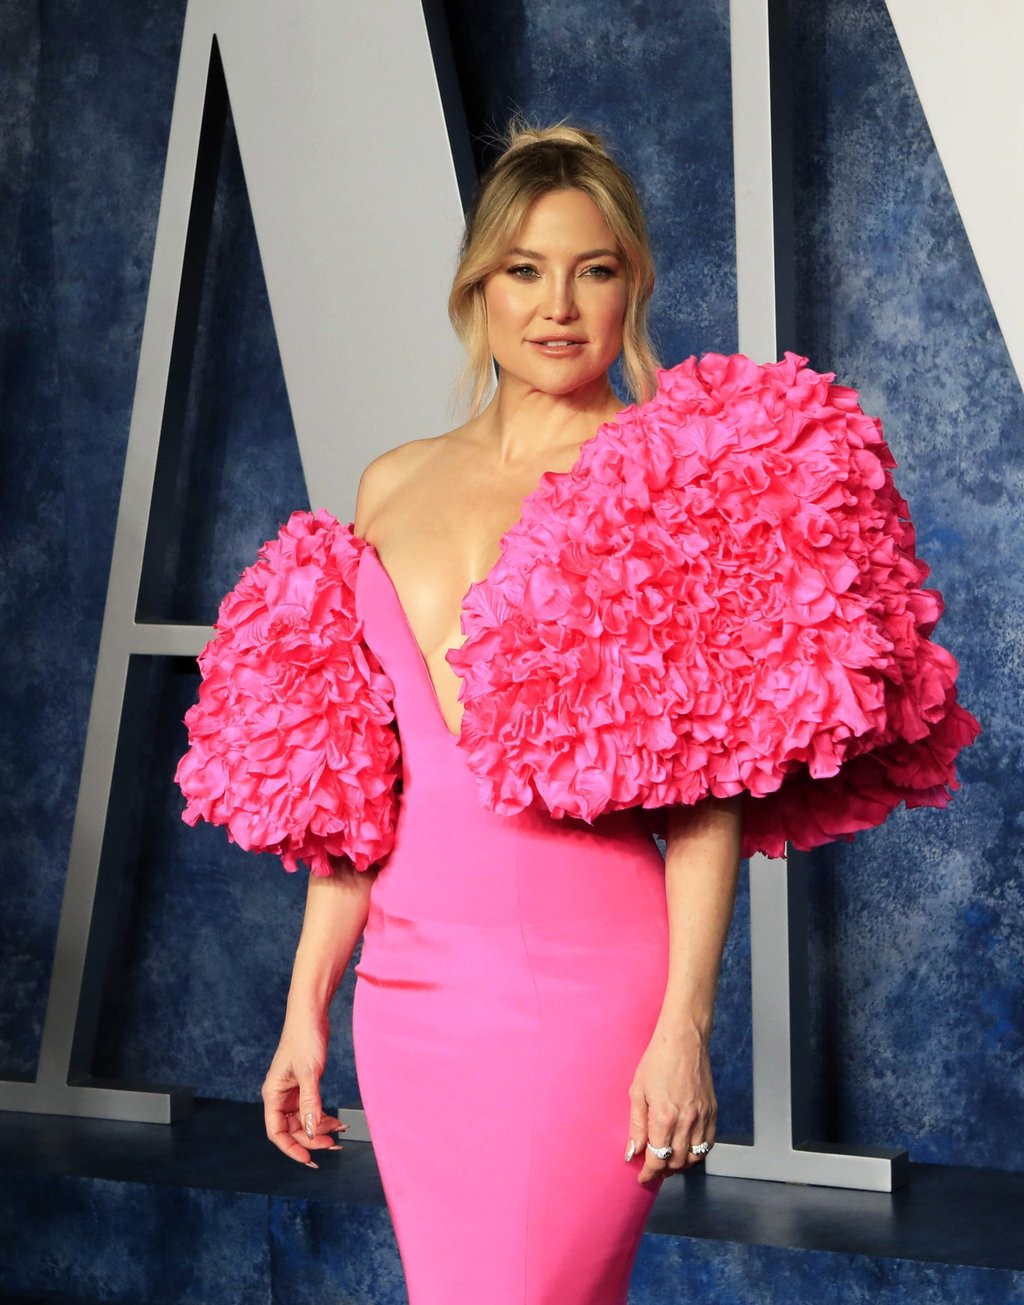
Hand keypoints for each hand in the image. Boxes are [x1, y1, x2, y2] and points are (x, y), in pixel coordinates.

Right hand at [261, 1012, 346, 1167]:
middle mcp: (280, 1096)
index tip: (309, 1160)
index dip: (291, 1148)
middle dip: (311, 1139)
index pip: (276, 1132)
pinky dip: (323, 1117)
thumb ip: (310, 1104)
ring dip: (320, 1129)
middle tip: (333, 1145)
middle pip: (292, 1129)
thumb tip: (312, 1132)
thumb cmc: (304, 1039)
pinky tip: (336, 1121)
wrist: (311, 1015)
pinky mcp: (304, 1085)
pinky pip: (312, 1109)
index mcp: (273, 1094)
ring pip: (304, 1121)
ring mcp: (292, 1092)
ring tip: (339, 1131)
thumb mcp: (309, 1073)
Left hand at [625, 1023, 716, 1184]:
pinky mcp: (713, 1111)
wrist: (684, 1040)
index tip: (642, 1178)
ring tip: (668, 1162)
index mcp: (664, 1117)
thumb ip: (636, 1126)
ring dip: (680, 1165)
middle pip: (676, 1162)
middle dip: (663, 1171)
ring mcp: (703, 1117)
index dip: (648, 1173)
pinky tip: (687, 1150)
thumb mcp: (637, 1092)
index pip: (657, 1159)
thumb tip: (632, 1153)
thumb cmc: (656, 1062)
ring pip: (694, 1156)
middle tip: (653, 1170)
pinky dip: (698, 1153)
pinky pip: (709, 1143)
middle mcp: (687, 1121)